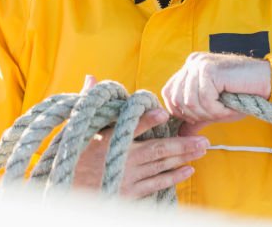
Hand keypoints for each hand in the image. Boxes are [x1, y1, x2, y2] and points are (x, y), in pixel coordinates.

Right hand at [72, 76, 208, 198]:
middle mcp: (120, 160)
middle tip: (204, 140)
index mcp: (107, 141)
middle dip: (181, 144)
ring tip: (201, 150)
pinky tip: (188, 170)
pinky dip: (172, 177)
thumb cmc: (73, 156)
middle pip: (156, 150)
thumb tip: (91, 77)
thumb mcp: (77, 129)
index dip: (147, 120)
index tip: (163, 112)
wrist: (66, 191)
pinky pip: (155, 184)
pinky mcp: (129, 193)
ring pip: (160, 166)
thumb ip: (87, 102)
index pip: (130, 127)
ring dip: (182, 158)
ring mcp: (127, 178)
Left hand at [161, 53, 271, 135]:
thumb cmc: (243, 94)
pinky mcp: (209, 69)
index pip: (169, 93)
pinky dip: (217, 110)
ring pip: (189, 101)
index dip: (179, 111)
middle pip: (176, 98)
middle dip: (195, 115)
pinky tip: (230, 107)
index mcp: (190, 67)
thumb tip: (179, 135)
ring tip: (225, 111)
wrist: (267, 81)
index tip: (199, 118)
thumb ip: (195, 118)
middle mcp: (192, 62)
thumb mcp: (214, 108)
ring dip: (209, 113)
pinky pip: (204, 100)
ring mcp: (200, 64)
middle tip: (216, 115)